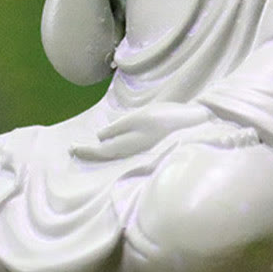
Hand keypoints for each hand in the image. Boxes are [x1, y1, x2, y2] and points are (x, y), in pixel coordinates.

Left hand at [69, 103, 212, 160]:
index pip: (102, 151)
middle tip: (73, 150)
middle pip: (108, 154)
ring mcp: (144, 152)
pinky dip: (115, 149)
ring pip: (116, 154)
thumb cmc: (171, 119)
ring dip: (101, 152)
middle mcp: (136, 153)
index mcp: (131, 144)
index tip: (71, 149)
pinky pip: (126, 151)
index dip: (87, 151)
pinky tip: (113, 145)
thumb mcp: (143, 117)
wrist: (201, 128)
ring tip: (90, 147)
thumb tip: (99, 136)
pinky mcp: (152, 149)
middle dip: (91, 153)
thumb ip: (121, 127)